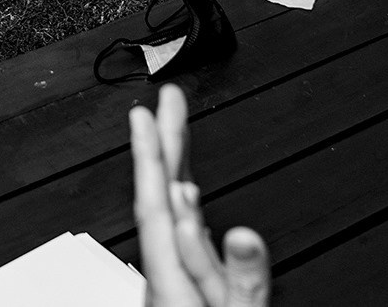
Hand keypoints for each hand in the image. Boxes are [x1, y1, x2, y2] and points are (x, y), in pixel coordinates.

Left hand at [130, 85, 270, 306]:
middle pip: (161, 198)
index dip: (149, 154)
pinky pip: (180, 238)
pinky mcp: (182, 291)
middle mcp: (163, 275)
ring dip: (172, 166)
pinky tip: (186, 196)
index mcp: (169, 279)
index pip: (155, 205)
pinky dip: (184, 208)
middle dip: (164, 142)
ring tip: (174, 130)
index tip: (144, 113)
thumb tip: (243, 235)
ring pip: (170, 215)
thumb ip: (241, 280)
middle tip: (167, 99)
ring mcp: (170, 282)